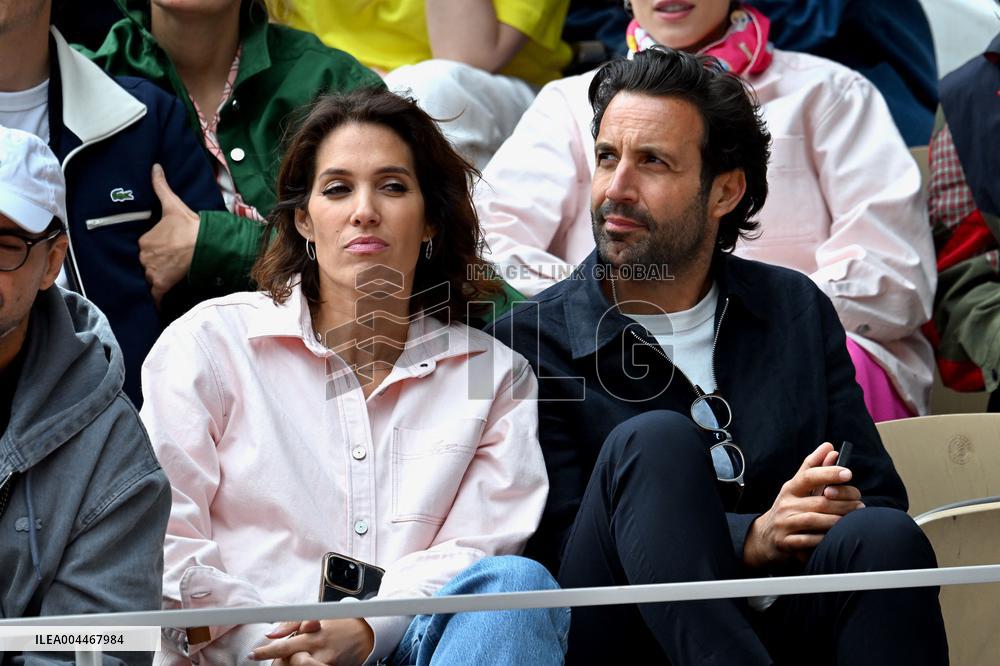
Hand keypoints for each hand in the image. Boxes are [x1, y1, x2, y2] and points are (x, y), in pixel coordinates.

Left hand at [139, 163, 200, 306]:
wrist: (204, 242)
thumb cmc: (188, 225)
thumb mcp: (172, 204)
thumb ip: (160, 187)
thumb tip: (155, 167)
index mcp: (144, 241)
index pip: (139, 249)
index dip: (146, 251)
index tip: (151, 252)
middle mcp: (144, 257)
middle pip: (141, 265)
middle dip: (146, 266)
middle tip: (154, 268)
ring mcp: (152, 272)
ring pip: (145, 279)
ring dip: (149, 282)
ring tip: (152, 285)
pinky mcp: (162, 284)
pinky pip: (154, 295)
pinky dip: (154, 301)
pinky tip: (153, 306)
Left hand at [249, 618, 373, 664]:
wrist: (367, 633)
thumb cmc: (340, 623)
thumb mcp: (318, 615)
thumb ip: (292, 622)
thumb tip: (271, 634)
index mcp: (313, 635)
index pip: (284, 645)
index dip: (266, 652)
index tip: (253, 654)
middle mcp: (319, 651)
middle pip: (290, 663)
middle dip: (281, 663)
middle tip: (279, 659)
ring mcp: (326, 663)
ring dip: (294, 664)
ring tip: (296, 658)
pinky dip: (307, 665)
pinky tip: (308, 660)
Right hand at [743, 442, 864, 569]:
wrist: (765, 537)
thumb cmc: (789, 508)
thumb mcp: (797, 487)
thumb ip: (813, 467)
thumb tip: (829, 447)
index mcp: (790, 489)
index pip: (808, 476)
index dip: (828, 472)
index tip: (848, 473)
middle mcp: (785, 504)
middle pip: (819, 501)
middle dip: (844, 503)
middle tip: (859, 504)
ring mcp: (784, 524)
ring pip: (815, 520)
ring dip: (837, 520)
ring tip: (852, 518)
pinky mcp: (785, 542)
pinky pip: (809, 540)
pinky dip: (824, 538)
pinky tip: (835, 536)